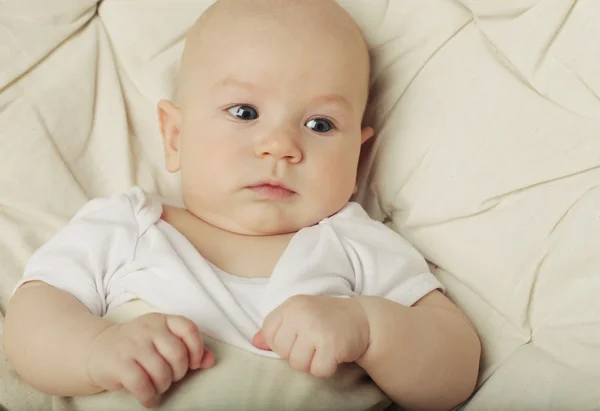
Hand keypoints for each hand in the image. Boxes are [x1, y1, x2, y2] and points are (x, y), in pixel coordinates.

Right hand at [86, 313, 214, 407]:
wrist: (95, 350)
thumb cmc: (138, 348)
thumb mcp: (162, 341)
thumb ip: (188, 349)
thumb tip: (210, 360)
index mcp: (161, 320)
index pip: (188, 328)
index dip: (196, 349)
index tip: (193, 363)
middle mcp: (147, 328)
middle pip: (177, 354)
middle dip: (178, 373)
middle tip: (170, 377)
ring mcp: (131, 344)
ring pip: (161, 371)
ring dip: (163, 386)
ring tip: (157, 386)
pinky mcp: (118, 363)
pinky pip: (142, 384)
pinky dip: (149, 396)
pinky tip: (148, 398)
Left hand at [252, 295, 369, 377]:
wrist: (363, 318)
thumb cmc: (327, 318)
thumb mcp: (300, 316)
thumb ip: (277, 328)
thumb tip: (255, 343)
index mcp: (291, 306)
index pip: (268, 333)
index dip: (281, 341)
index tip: (298, 336)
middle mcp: (301, 314)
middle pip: (282, 351)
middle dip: (297, 354)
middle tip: (314, 343)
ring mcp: (316, 329)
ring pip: (297, 364)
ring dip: (311, 362)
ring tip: (323, 348)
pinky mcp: (331, 345)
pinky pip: (317, 371)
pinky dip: (326, 368)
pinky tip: (333, 354)